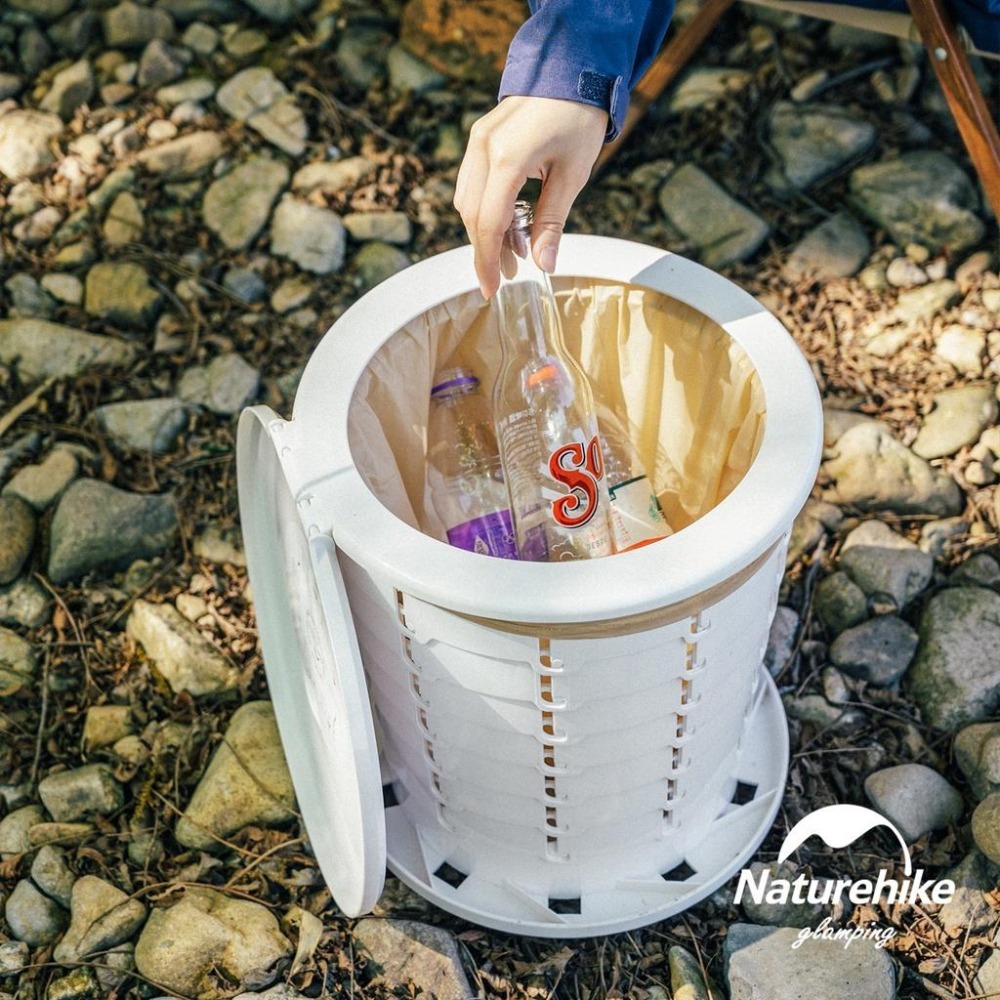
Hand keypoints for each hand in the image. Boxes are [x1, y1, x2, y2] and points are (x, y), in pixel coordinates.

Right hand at [454, 96, 608, 297]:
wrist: (571, 70)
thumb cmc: (577, 119)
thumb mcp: (572, 176)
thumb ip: (552, 222)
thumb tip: (544, 265)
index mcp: (507, 158)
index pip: (488, 223)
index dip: (487, 261)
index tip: (491, 289)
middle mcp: (483, 149)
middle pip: (472, 216)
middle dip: (486, 251)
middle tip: (505, 277)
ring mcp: (477, 141)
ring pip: (467, 202)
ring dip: (486, 231)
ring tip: (514, 251)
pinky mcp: (479, 139)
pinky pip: (471, 184)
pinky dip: (485, 209)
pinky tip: (509, 224)